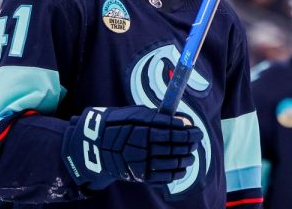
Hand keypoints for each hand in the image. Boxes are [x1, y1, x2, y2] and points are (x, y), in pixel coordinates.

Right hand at [62, 105, 202, 189]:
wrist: (95, 146)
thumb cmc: (118, 125)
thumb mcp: (135, 114)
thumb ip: (158, 117)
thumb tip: (183, 121)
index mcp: (140, 129)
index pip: (170, 130)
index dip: (186, 130)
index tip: (195, 128)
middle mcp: (141, 146)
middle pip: (173, 146)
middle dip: (189, 142)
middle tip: (197, 138)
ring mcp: (140, 162)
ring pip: (171, 162)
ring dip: (185, 158)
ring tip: (191, 154)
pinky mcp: (139, 175)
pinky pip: (163, 177)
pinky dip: (176, 173)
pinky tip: (182, 168)